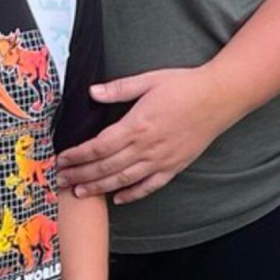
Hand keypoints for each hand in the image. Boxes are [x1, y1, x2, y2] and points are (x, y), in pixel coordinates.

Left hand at [57, 67, 236, 204]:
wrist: (220, 97)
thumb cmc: (184, 86)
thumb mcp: (149, 80)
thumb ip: (119, 89)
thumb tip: (92, 92)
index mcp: (137, 125)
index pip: (98, 146)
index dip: (77, 155)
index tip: (61, 160)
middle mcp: (147, 147)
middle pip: (106, 167)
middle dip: (80, 175)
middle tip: (60, 181)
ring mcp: (161, 160)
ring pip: (123, 180)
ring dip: (99, 188)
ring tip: (80, 193)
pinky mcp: (174, 166)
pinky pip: (149, 186)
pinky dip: (132, 195)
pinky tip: (118, 199)